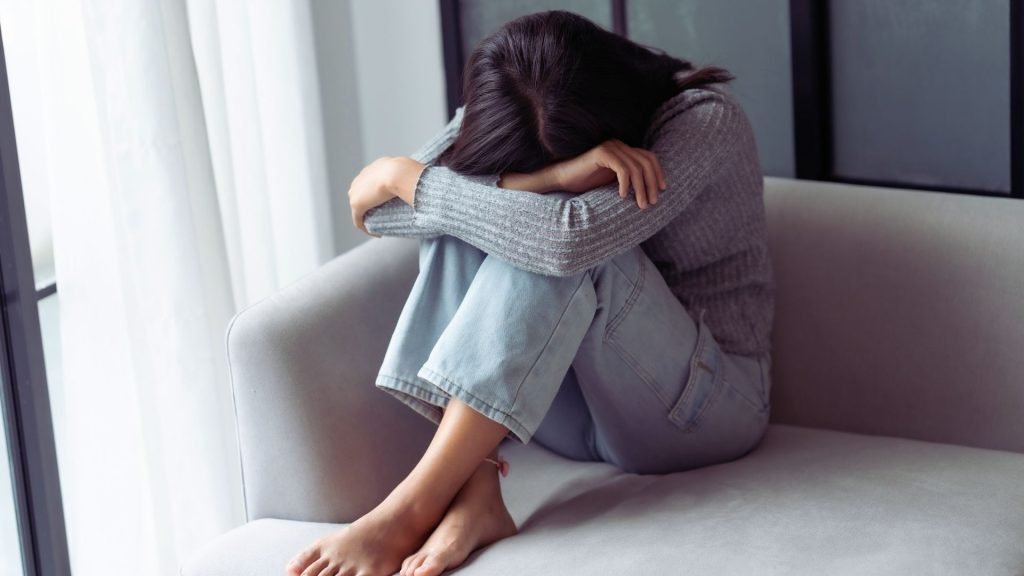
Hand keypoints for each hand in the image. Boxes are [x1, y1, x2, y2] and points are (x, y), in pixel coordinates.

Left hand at [348, 156, 424, 234]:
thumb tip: (422, 184)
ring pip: (358, 209)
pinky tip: (378, 234)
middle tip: (385, 218)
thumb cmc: (408, 171)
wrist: (398, 173)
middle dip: (370, 208)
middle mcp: (360, 179)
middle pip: (361, 196)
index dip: (378, 197)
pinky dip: (366, 229)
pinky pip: (358, 221)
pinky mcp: (356, 205)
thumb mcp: (410, 171)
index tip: (389, 206)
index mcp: (372, 170)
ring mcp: (356, 192)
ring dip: (368, 219)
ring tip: (382, 228)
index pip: (370, 185)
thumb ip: (410, 177)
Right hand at [551, 139, 666, 208]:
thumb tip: (650, 191)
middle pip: (646, 161)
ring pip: (636, 167)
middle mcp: (619, 145)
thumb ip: (629, 180)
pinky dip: (626, 183)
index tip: (662, 190)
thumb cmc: (587, 182)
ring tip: (641, 204)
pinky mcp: (601, 153)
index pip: (649, 157)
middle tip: (652, 202)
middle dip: (652, 183)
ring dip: (641, 188)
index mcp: (624, 150)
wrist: (563, 179)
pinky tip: (622, 195)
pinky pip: (622, 168)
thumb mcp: (613, 181)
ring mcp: (611, 147)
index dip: (658, 173)